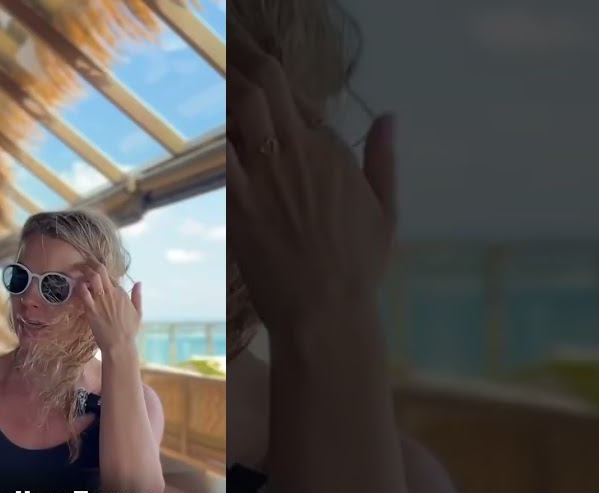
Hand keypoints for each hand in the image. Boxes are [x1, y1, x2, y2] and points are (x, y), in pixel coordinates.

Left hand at [78, 263, 141, 356]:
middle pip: (101, 271)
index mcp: (122, 293)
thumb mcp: (138, 313)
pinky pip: (84, 292)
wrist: (119, 345)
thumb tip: (139, 282)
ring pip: (93, 277)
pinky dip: (80, 285)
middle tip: (86, 262)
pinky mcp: (91, 309)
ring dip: (85, 271)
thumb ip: (138, 296)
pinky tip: (78, 284)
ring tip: (80, 269)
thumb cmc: (129, 331)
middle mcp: (112, 293)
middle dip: (92, 264)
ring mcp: (101, 300)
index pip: (111, 278)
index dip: (103, 276)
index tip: (97, 274)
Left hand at [226, 21, 396, 333]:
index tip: (269, 109)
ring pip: (239, 110)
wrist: (324, 310)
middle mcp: (297, 155)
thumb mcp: (386, 210)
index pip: (298, 101)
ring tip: (220, 108)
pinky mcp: (238, 203)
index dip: (281, 98)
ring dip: (226, 100)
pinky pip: (218, 155)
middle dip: (247, 75)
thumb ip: (383, 159)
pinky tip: (211, 144)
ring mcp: (265, 176)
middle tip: (234, 86)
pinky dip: (212, 141)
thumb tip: (388, 117)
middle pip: (266, 87)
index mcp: (332, 153)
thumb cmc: (359, 267)